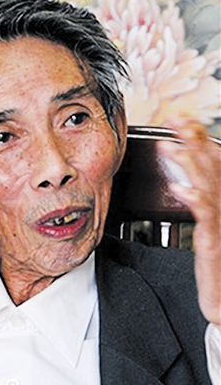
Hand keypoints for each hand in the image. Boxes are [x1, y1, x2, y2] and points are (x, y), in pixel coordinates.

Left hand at [157, 119, 220, 327]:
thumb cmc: (219, 265)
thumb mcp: (211, 228)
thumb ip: (202, 203)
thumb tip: (186, 181)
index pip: (214, 163)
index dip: (199, 139)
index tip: (182, 121)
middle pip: (211, 166)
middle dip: (193, 140)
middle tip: (177, 120)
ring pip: (207, 184)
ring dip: (189, 162)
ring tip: (169, 145)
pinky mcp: (213, 241)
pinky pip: (204, 215)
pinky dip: (194, 199)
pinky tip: (180, 187)